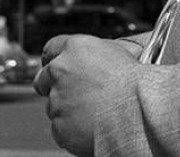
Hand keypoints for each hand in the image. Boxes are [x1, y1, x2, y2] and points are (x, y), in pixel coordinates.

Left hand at [33, 34, 138, 155]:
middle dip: (52, 86)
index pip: (51, 49)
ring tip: (92, 113)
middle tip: (69, 93)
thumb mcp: (118, 52)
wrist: (136, 109)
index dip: (53, 59)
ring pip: (54, 106)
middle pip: (43, 78)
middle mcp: (59, 70)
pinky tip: (90, 127)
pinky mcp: (58, 126)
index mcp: (74, 47)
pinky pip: (60, 129)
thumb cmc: (133, 81)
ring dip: (66, 109)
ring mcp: (56, 100)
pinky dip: (71, 130)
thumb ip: (97, 54)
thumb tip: (99, 58)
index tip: (55, 67)